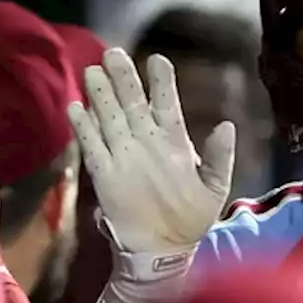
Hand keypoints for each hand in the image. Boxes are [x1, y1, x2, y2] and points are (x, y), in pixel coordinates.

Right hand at [67, 49, 235, 278]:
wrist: (165, 250)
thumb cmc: (191, 217)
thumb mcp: (215, 187)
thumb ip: (220, 156)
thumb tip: (226, 124)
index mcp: (174, 141)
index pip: (166, 104)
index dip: (161, 82)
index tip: (157, 59)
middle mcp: (146, 142)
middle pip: (132, 103)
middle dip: (124, 78)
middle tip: (113, 52)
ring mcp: (123, 155)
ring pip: (110, 118)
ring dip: (101, 95)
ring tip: (93, 71)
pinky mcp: (104, 174)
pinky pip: (92, 147)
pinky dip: (83, 128)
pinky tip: (76, 107)